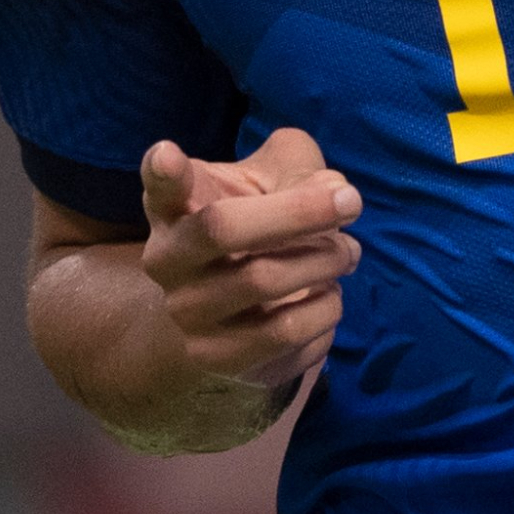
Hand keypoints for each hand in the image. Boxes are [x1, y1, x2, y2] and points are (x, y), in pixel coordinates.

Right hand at [136, 130, 360, 390]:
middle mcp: (166, 260)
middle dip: (300, 210)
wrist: (232, 313)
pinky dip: (324, 310)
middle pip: (223, 228)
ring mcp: (186, 313)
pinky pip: (285, 334)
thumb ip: (300, 170)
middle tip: (351, 203)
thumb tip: (336, 193)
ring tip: (345, 254)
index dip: (163, 171)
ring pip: (263, 282)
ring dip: (324, 263)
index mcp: (174, 207)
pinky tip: (327, 297)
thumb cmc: (257, 226)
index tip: (169, 155)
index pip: (161, 185)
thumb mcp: (271, 182)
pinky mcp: (215, 358)